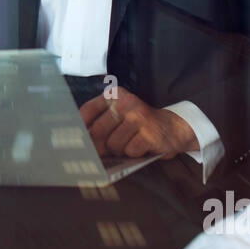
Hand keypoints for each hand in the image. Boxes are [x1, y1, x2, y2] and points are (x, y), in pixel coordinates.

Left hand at [79, 86, 198, 159]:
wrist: (173, 127)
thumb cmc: (139, 124)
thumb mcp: (118, 116)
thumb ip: (98, 123)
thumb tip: (78, 143)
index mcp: (114, 95)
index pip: (86, 112)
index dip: (79, 130)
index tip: (76, 142)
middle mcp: (125, 102)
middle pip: (98, 132)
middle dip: (100, 146)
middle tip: (108, 149)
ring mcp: (138, 117)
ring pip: (113, 144)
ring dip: (120, 150)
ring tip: (130, 143)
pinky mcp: (149, 133)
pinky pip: (130, 151)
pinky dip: (134, 154)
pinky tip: (142, 146)